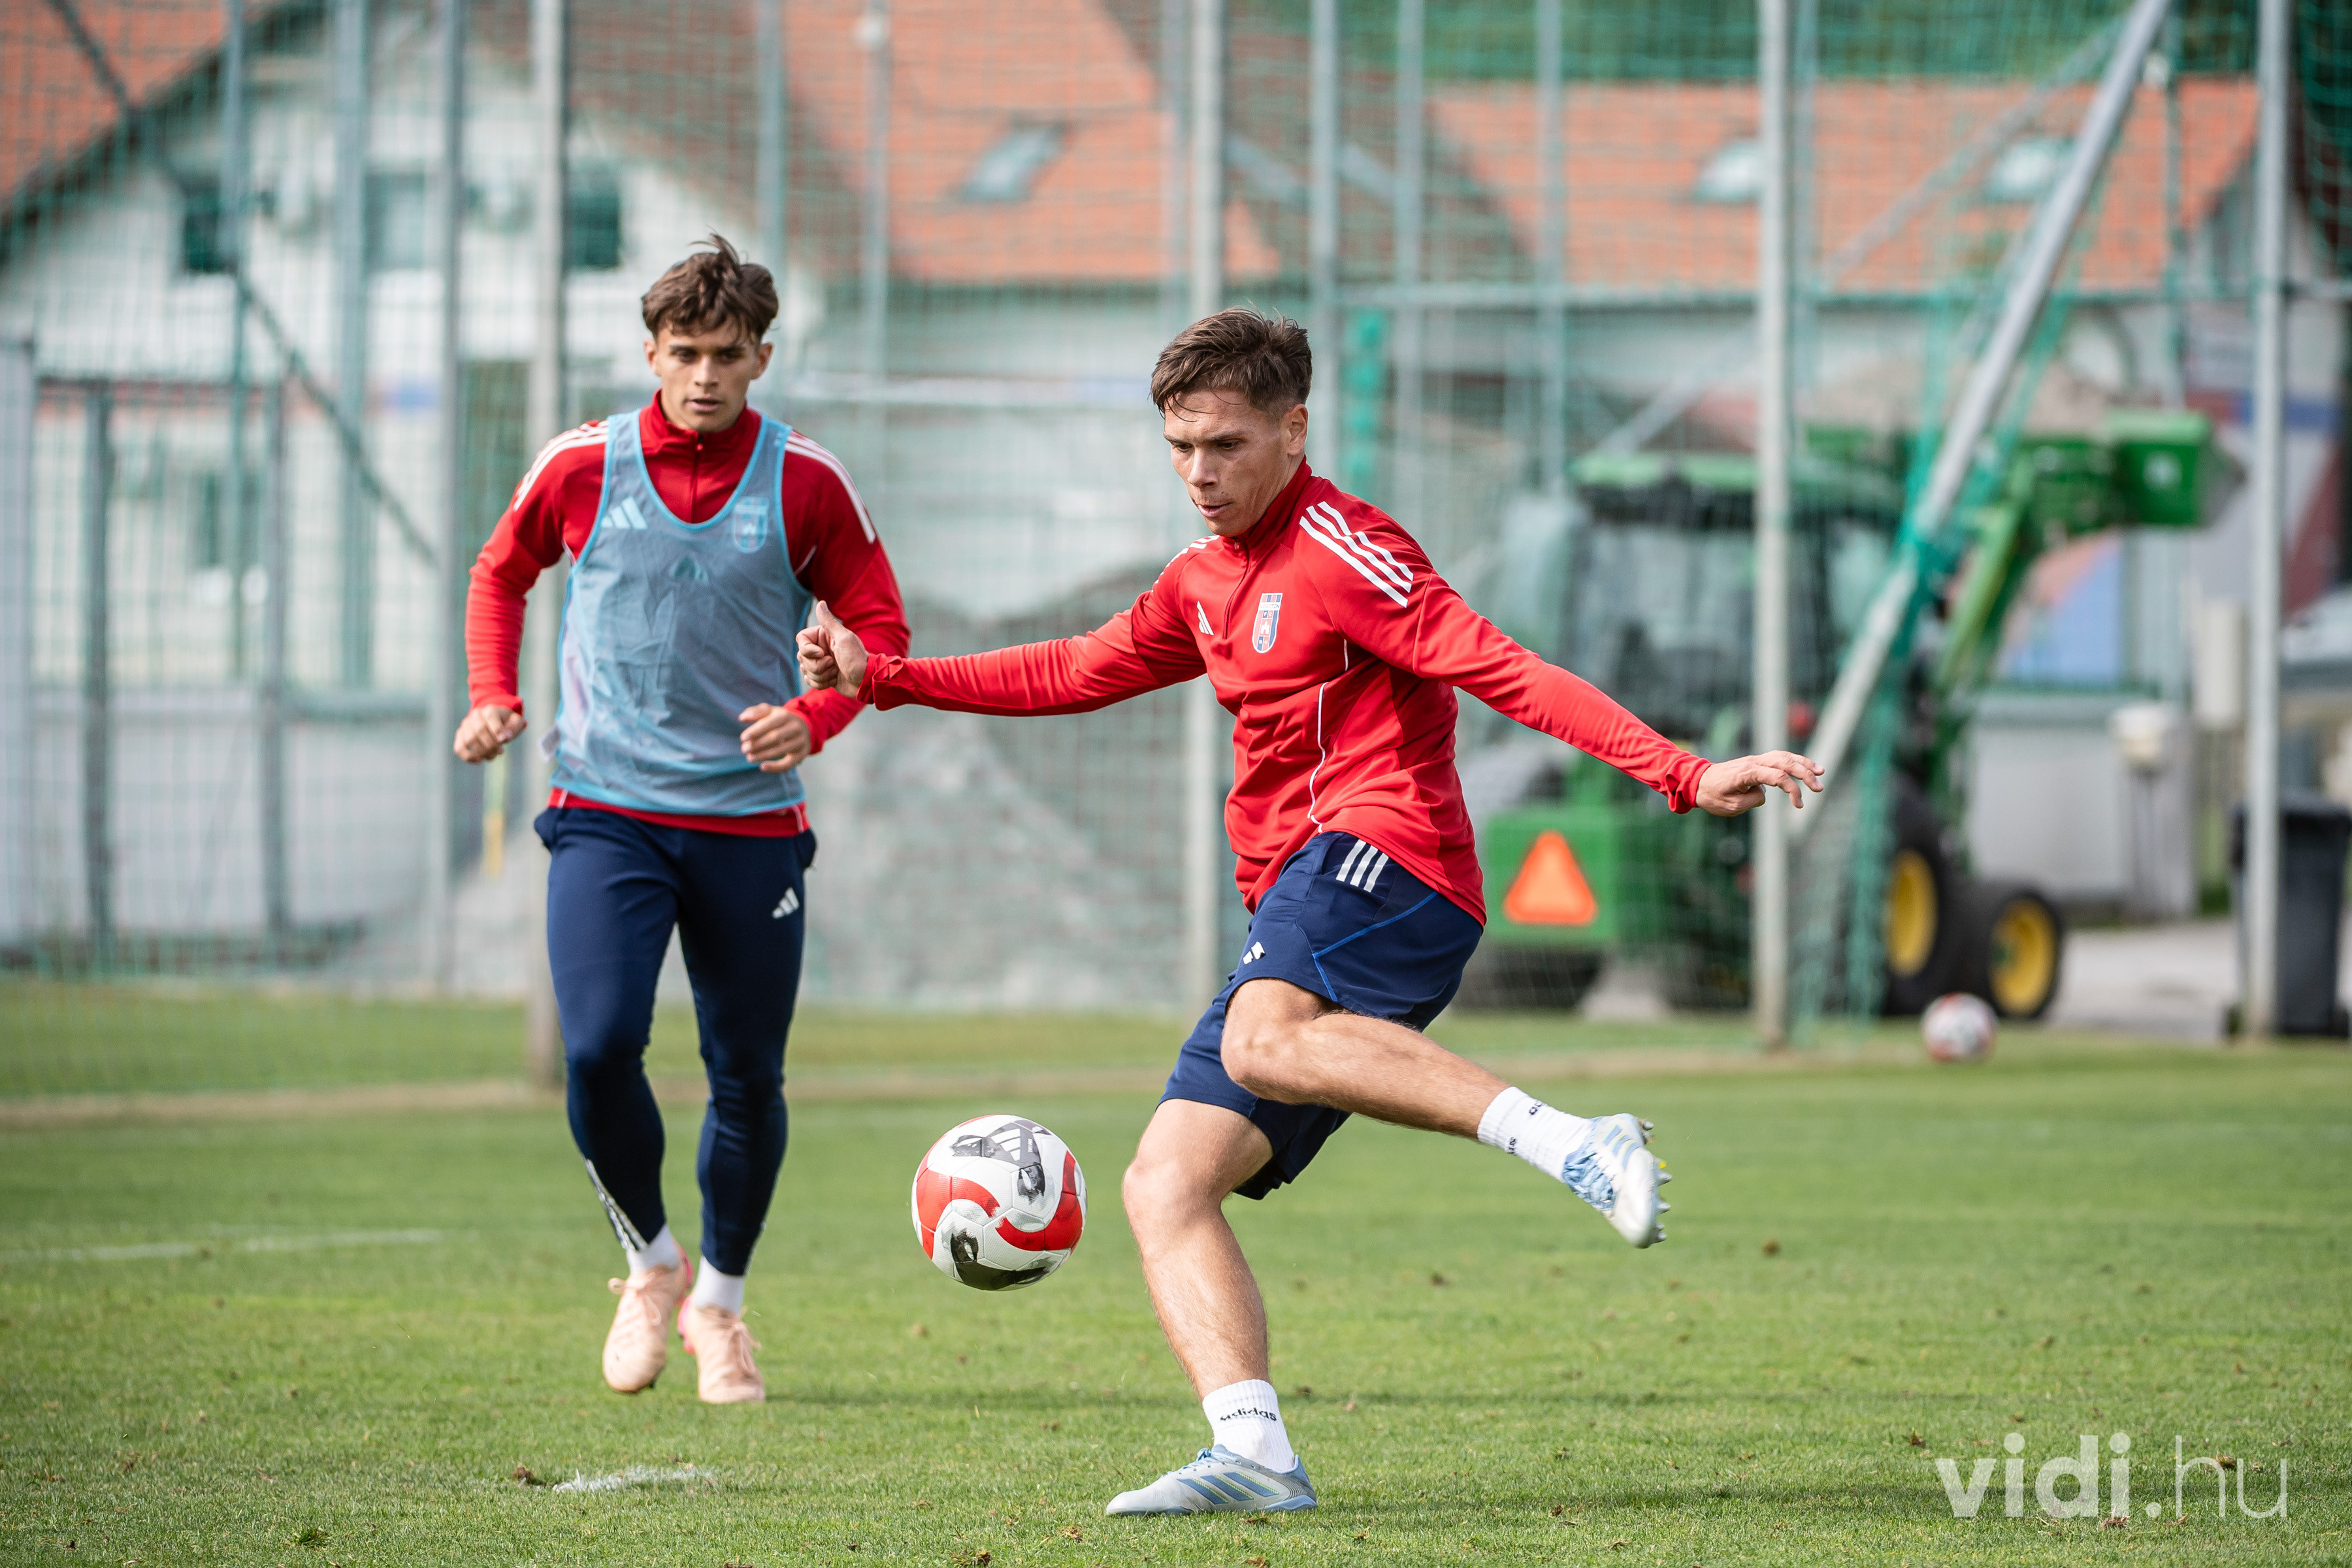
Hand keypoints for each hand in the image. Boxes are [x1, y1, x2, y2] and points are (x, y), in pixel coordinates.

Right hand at [454, 702, 524, 763]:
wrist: (496, 722)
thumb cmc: (507, 723)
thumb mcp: (516, 722)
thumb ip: (514, 727)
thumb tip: (504, 738)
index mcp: (489, 709)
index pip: (490, 717)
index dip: (497, 730)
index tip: (504, 741)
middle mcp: (475, 715)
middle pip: (480, 731)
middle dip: (492, 744)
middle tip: (501, 751)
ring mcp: (466, 725)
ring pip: (469, 740)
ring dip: (482, 752)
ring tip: (493, 755)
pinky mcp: (460, 735)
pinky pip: (459, 747)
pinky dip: (468, 757)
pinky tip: (480, 760)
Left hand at [739, 704, 812, 772]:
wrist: (805, 726)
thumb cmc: (780, 719)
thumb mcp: (770, 711)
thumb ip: (756, 712)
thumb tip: (742, 718)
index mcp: (785, 716)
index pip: (769, 724)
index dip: (756, 731)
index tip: (743, 738)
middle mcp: (795, 728)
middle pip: (775, 737)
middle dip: (758, 744)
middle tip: (744, 749)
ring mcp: (800, 741)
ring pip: (780, 751)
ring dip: (763, 755)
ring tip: (749, 758)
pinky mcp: (802, 754)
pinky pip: (788, 763)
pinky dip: (775, 767)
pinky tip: (762, 767)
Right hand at [795, 599, 869, 697]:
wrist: (865, 681)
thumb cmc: (856, 659)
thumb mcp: (844, 638)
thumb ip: (829, 622)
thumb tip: (820, 603)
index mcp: (823, 636)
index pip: (801, 639)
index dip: (807, 649)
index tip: (821, 654)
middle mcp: (820, 647)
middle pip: (801, 657)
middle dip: (817, 665)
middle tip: (833, 664)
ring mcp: (820, 662)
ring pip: (805, 669)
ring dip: (821, 675)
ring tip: (836, 672)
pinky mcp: (821, 675)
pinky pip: (809, 680)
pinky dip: (821, 683)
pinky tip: (833, 680)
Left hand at [1695, 751, 1824, 816]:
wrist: (1697, 782)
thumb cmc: (1711, 796)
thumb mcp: (1731, 806)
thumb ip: (1752, 800)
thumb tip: (1764, 793)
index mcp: (1747, 772)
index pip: (1777, 776)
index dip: (1792, 789)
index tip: (1799, 805)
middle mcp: (1753, 762)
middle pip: (1785, 762)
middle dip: (1805, 773)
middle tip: (1819, 787)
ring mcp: (1755, 759)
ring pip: (1784, 756)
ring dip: (1803, 763)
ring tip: (1821, 772)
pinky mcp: (1756, 762)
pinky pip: (1778, 757)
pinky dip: (1794, 760)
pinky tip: (1805, 767)